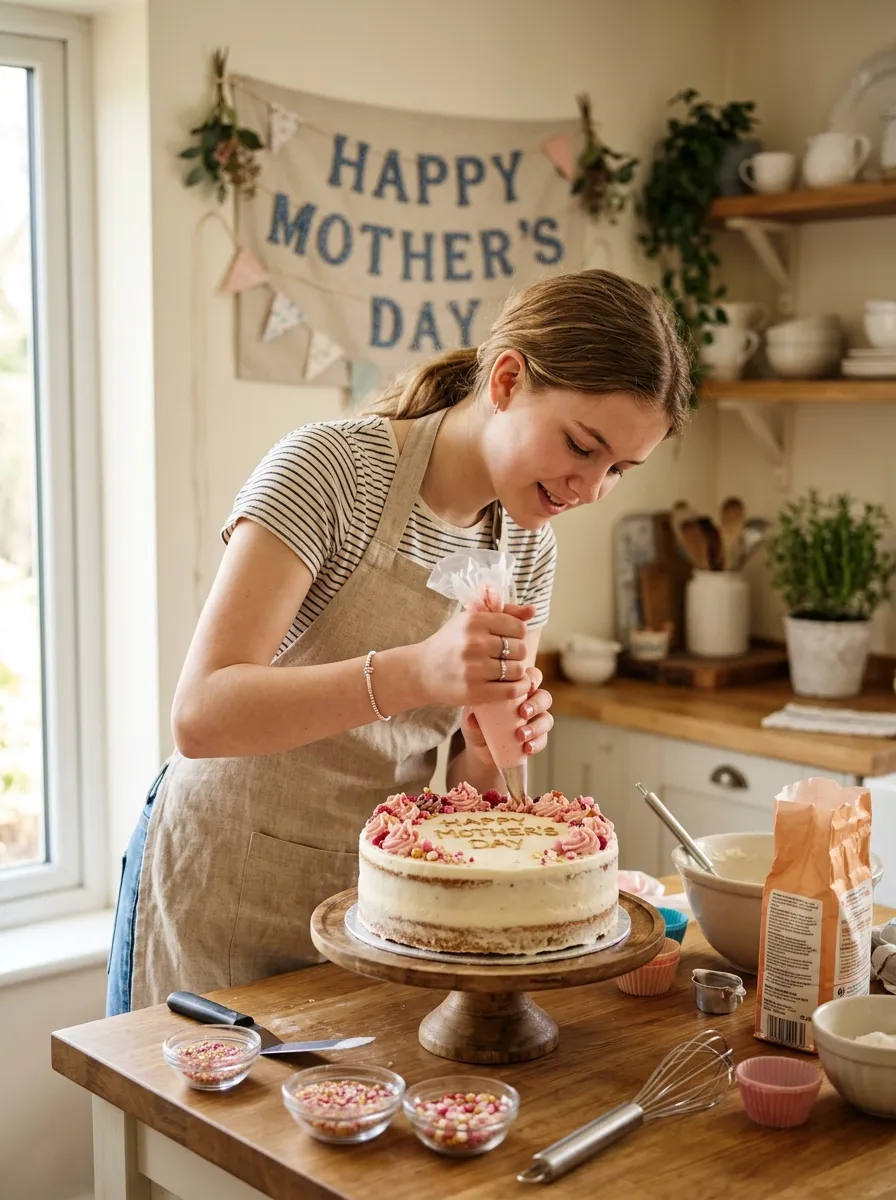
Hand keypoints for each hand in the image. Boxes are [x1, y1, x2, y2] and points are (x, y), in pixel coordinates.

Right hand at [415, 603, 534, 707]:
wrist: (422, 671)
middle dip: (516, 653)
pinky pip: (511, 690)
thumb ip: (504, 614)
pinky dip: (519, 688)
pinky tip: (515, 684)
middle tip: (504, 657)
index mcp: (474, 621)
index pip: (518, 627)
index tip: (507, 639)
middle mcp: (474, 643)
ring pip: (517, 670)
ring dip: (515, 671)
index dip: (517, 634)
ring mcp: (474, 669)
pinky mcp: (474, 692)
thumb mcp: (471, 620)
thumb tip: (533, 611)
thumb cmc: (451, 643)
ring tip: (504, 670)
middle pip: (520, 649)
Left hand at [460, 665, 553, 761]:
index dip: (533, 679)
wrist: (480, 749)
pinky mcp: (537, 739)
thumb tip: (471, 719)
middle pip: (544, 697)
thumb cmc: (476, 724)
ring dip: (536, 727)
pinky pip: (543, 740)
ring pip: (547, 719)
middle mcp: (530, 703)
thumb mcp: (470, 719)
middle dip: (536, 704)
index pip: (532, 677)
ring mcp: (535, 721)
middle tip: (522, 713)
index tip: (527, 686)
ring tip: (521, 736)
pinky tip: (527, 748)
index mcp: (516, 690)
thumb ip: (470, 717)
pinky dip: (537, 743)